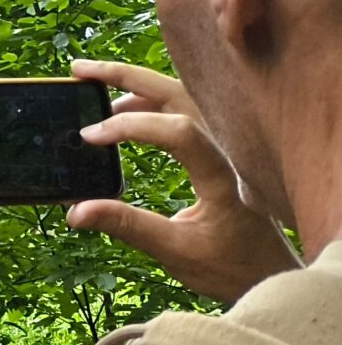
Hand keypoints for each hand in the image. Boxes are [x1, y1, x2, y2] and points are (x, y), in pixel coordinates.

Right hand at [66, 58, 299, 303]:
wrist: (267, 273)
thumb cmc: (228, 267)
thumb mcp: (174, 252)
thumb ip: (127, 227)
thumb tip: (76, 211)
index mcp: (221, 175)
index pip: (178, 130)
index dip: (130, 126)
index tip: (89, 137)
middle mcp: (226, 151)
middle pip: (178, 95)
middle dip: (126, 77)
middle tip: (80, 72)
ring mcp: (222, 148)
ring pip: (180, 99)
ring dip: (137, 87)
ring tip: (94, 91)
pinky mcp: (216, 153)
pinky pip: (181, 114)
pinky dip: (149, 104)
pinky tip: (125, 113)